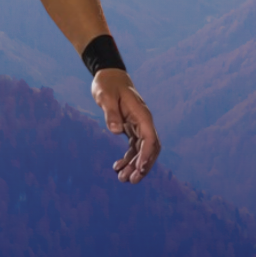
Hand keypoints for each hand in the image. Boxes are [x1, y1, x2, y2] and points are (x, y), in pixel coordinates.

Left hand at [91, 68, 159, 183]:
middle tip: (131, 180)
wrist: (108, 76)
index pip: (150, 138)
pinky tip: (118, 167)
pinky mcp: (130, 127)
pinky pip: (133, 147)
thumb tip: (116, 131)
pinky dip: (128, 158)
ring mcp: (138, 125)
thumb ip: (110, 112)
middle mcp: (143, 121)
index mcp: (141, 114)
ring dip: (134, 165)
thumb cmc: (107, 83)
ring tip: (122, 179)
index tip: (140, 169)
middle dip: (143, 166)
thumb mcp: (105, 95)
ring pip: (141, 150)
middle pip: (150, 148)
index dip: (147, 155)